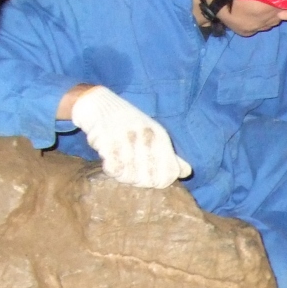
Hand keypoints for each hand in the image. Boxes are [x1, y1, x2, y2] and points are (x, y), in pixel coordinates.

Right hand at [69, 86, 191, 188]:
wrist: (99, 105)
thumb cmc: (130, 124)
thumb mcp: (154, 135)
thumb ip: (171, 156)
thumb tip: (188, 172)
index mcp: (161, 137)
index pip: (169, 174)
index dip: (160, 182)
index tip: (149, 178)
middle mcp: (146, 137)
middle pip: (149, 180)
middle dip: (140, 181)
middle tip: (131, 172)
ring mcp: (127, 139)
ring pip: (130, 177)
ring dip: (124, 176)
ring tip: (120, 165)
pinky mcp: (107, 141)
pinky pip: (113, 168)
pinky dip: (111, 169)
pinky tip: (110, 161)